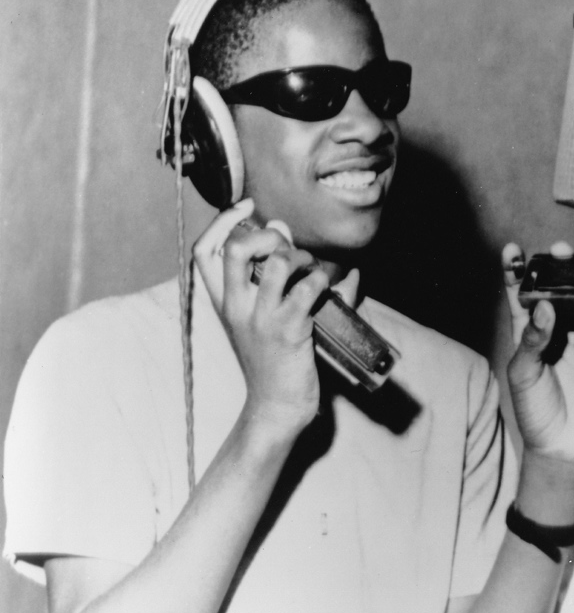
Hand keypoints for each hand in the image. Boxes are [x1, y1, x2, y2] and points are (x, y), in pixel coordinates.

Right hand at [193, 199, 326, 438]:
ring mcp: (262, 318)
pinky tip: (330, 288)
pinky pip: (307, 288)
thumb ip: (271, 274)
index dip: (222, 222)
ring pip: (277, 262)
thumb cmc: (274, 358)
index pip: (203, 252)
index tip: (246, 207)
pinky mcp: (290, 330)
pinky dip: (323, 279)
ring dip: (301, 256)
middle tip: (285, 247)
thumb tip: (285, 231)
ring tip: (310, 269)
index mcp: (224, 302)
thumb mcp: (263, 315)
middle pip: (235, 250)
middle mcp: (237, 307)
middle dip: (265, 235)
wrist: (277, 405)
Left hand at [503, 244, 573, 469]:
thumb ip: (530, 342)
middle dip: (567, 269)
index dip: (516, 272)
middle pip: (564, 292)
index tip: (513, 249)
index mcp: (533, 335)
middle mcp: (560, 333)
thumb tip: (543, 308)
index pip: (521, 297)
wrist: (566, 450)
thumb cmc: (536, 414)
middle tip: (568, 250)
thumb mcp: (524, 378)